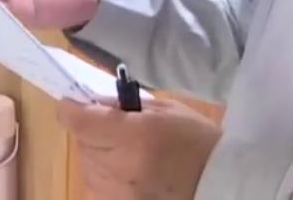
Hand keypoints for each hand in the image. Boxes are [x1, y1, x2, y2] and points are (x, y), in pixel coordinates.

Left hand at [58, 96, 221, 199]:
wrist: (221, 183)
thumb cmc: (197, 140)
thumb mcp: (164, 110)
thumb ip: (124, 105)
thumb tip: (93, 103)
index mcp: (134, 137)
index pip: (80, 122)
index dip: (71, 109)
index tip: (74, 104)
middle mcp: (121, 169)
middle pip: (82, 144)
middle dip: (90, 132)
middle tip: (112, 127)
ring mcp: (120, 195)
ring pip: (87, 168)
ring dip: (97, 155)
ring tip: (123, 151)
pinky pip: (98, 188)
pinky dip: (105, 177)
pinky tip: (126, 171)